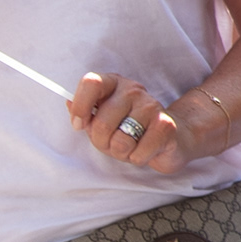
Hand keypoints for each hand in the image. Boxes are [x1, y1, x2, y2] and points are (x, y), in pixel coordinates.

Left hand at [71, 71, 190, 175]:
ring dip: (121, 153)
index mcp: (114, 83)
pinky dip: (138, 158)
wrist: (172, 137)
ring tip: (131, 146)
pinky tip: (146, 150)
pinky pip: (138, 153)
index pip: (91, 83)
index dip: (81, 106)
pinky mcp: (166, 125)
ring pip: (120, 141)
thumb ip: (86, 112)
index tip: (78, 124)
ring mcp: (151, 105)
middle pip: (101, 123)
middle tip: (112, 142)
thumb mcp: (103, 119)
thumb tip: (68, 103)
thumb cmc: (131, 129)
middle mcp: (133, 89)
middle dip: (102, 143)